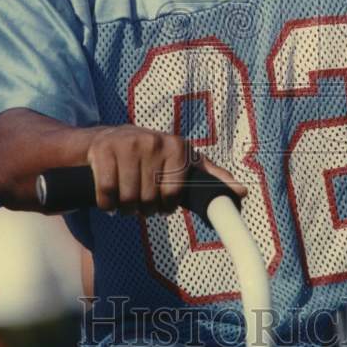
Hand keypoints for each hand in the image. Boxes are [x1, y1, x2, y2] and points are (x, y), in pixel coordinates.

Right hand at [86, 124, 246, 215]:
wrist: (107, 138)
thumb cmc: (150, 156)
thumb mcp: (182, 160)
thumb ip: (211, 175)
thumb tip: (242, 192)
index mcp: (177, 146)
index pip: (173, 195)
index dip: (164, 205)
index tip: (160, 201)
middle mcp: (153, 141)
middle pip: (149, 199)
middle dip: (142, 207)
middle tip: (138, 199)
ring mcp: (127, 144)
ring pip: (128, 199)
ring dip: (124, 208)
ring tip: (124, 200)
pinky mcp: (103, 150)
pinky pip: (106, 192)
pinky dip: (106, 203)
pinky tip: (108, 197)